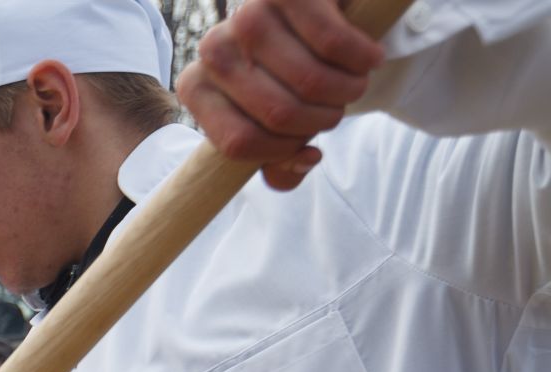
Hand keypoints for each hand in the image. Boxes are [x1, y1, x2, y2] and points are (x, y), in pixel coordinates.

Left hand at [177, 0, 383, 191]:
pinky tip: (370, 57)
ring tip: (355, 82)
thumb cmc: (290, 77)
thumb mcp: (277, 123)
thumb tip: (304, 160)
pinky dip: (361, 58)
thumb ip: (281, 160)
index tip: (306, 141)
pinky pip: (333, 42)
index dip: (283, 151)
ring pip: (310, 82)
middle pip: (279, 115)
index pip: (239, 143)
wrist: (318, 12)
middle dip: (323, 120)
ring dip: (348, 91)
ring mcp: (247, 15)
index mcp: (197, 88)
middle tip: (340, 107)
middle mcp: (213, 50)